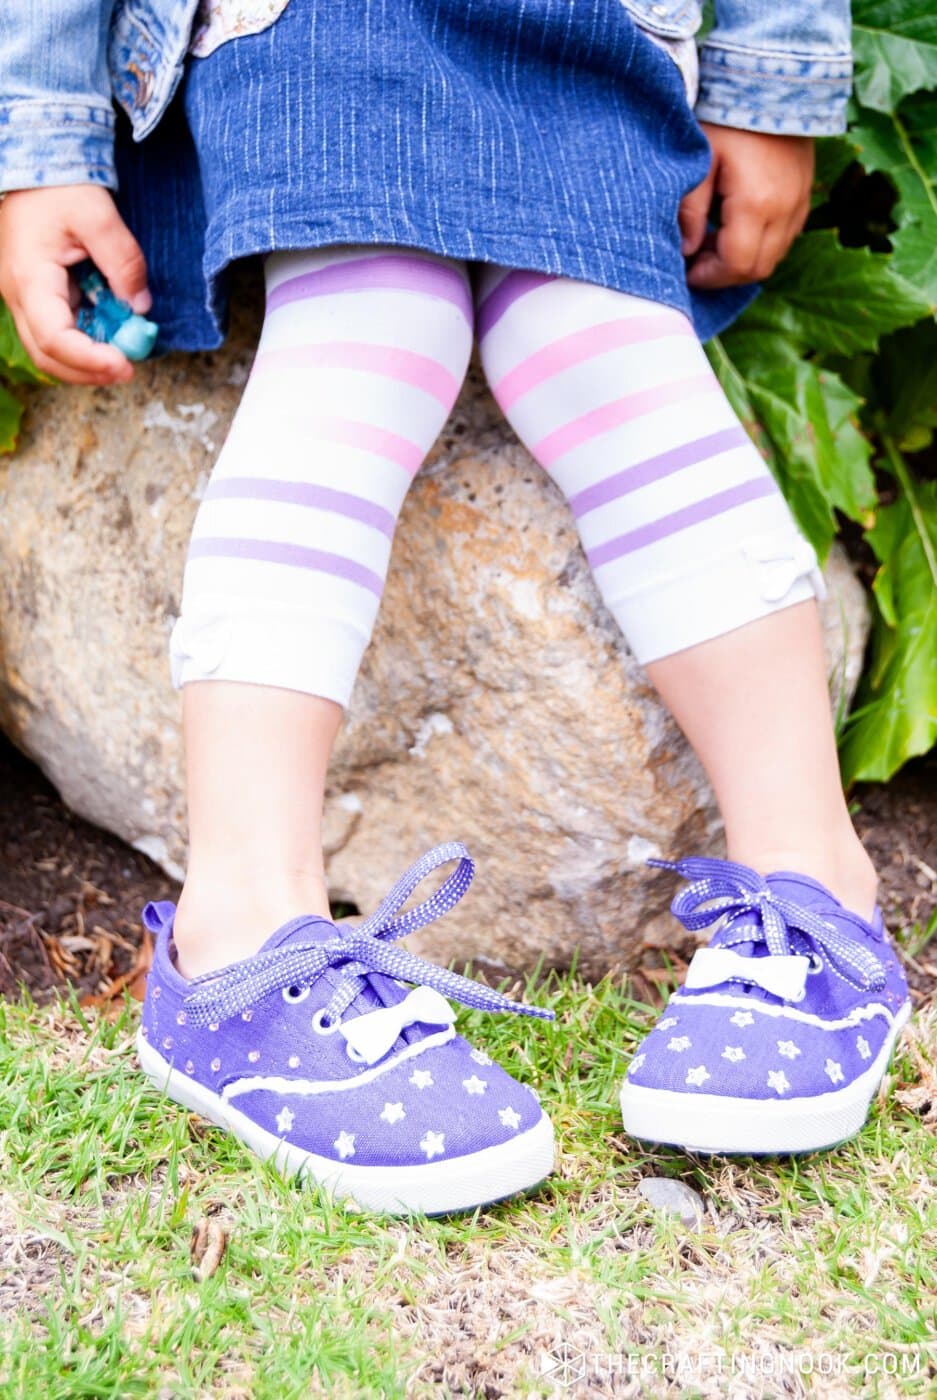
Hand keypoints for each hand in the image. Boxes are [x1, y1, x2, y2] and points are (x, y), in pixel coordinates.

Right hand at [0, 185, 150, 384]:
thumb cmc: (61, 188)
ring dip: (85, 364)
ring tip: (122, 362)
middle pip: (46, 354)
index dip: (89, 359)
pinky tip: (108, 343)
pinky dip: (82, 346)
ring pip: (47, 350)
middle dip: (88, 371)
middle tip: (128, 371)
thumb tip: (140, 308)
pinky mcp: (34, 298)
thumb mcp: (99, 216)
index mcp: (29, 277)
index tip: (125, 363)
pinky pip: (55, 333)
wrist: (35, 168)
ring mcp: (22, 298)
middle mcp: (17, 294)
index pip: (54, 337)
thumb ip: (124, 262)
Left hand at [679, 125, 813, 289]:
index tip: (688, 269)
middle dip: (725, 274)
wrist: (773, 80)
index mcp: (756, 204)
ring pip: (774, 256)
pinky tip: (737, 226)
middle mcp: (785, 210)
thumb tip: (687, 249)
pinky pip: (786, 237)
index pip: (737, 265)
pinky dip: (761, 244)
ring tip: (714, 240)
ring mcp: (799, 203)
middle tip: (698, 259)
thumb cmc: (729, 117)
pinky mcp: (805, 194)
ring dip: (743, 259)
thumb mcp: (700, 161)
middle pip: (758, 269)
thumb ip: (691, 210)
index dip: (710, 276)